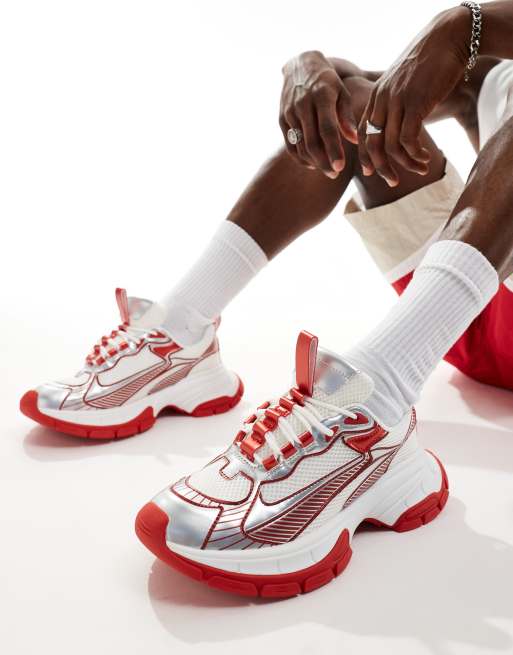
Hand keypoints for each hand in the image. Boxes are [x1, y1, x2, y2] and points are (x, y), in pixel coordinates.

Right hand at [280, 51, 357, 176]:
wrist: (301, 65)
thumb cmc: (328, 82)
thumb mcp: (342, 92)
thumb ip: (347, 116)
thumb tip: (354, 140)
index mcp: (322, 96)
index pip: (327, 129)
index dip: (334, 150)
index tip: (340, 167)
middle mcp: (303, 104)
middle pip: (312, 142)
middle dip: (324, 162)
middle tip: (335, 174)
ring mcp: (290, 112)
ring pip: (300, 146)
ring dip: (313, 162)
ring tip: (327, 170)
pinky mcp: (281, 118)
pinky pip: (290, 145)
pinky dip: (301, 158)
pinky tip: (313, 163)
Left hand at [358, 7, 468, 185]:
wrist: (447, 38)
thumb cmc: (428, 64)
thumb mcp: (403, 84)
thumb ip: (395, 104)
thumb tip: (396, 128)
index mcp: (376, 97)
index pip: (362, 133)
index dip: (365, 156)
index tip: (371, 172)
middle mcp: (382, 100)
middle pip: (372, 144)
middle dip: (381, 168)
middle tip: (393, 182)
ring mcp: (397, 101)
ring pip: (391, 145)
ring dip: (406, 163)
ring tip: (420, 169)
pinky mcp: (415, 102)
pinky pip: (408, 138)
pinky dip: (416, 154)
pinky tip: (426, 157)